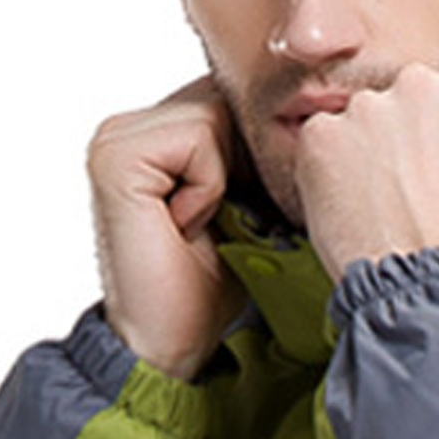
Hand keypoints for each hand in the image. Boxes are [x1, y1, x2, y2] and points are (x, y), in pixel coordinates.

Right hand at [89, 80, 247, 381]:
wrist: (172, 343)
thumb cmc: (215, 284)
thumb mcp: (252, 202)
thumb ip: (259, 150)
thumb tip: (323, 106)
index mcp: (157, 132)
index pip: (229, 95)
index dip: (259, 144)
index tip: (255, 201)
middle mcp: (129, 126)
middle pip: (225, 97)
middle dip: (248, 157)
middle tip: (228, 218)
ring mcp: (115, 136)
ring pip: (215, 112)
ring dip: (229, 176)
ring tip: (203, 224)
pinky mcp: (115, 154)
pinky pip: (197, 136)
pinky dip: (209, 185)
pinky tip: (187, 224)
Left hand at [294, 62, 438, 280]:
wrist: (423, 281)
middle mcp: (418, 83)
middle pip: (404, 99)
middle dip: (403, 135)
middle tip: (408, 187)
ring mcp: (366, 107)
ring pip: (360, 120)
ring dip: (365, 150)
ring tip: (379, 201)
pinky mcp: (322, 133)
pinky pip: (321, 141)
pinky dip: (329, 169)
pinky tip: (352, 204)